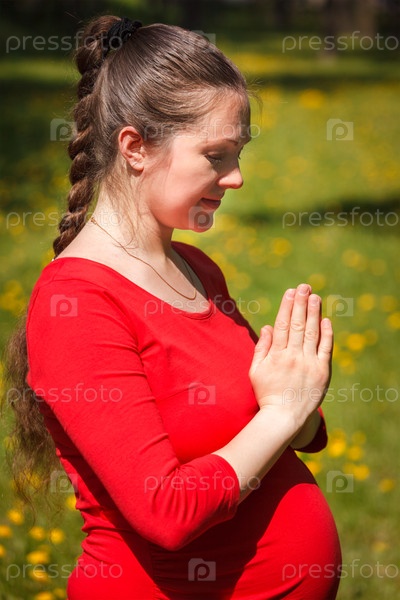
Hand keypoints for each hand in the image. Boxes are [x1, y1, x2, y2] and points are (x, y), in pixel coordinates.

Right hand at [249, 284, 332, 431]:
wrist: (284, 417)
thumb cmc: (266, 393)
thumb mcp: (256, 371)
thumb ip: (262, 347)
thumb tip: (268, 326)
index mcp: (276, 355)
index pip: (283, 324)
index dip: (287, 306)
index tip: (290, 292)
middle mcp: (293, 356)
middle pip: (298, 324)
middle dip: (301, 303)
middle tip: (305, 286)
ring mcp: (309, 364)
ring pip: (312, 333)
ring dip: (314, 313)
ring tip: (315, 297)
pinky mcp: (323, 372)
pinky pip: (326, 349)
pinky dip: (327, 334)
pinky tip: (326, 320)